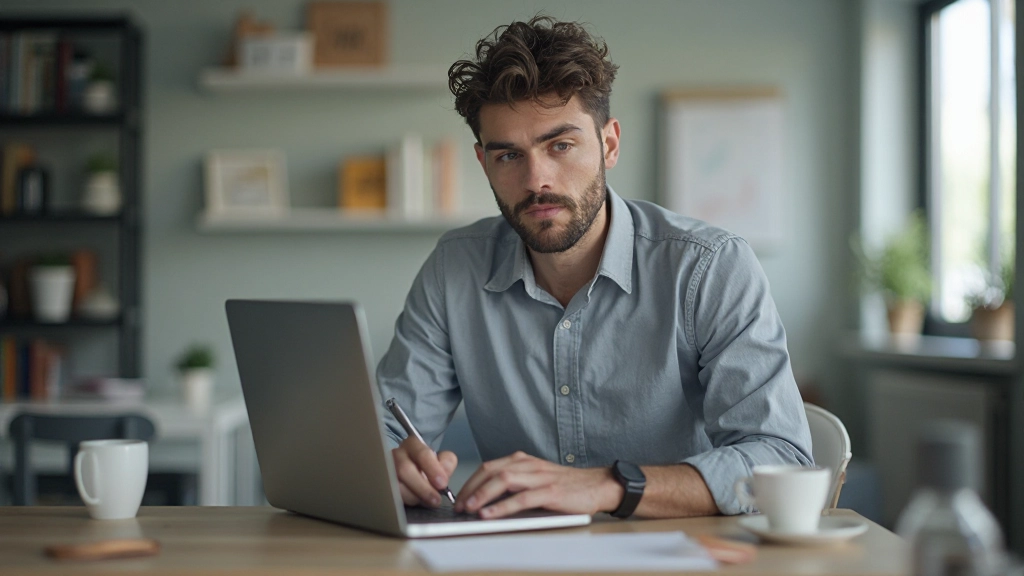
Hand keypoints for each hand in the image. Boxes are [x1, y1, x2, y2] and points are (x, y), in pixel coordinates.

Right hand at [391, 437, 456, 506]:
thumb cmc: (427, 468)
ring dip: (414, 497)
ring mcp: (387, 470)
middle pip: (404, 469)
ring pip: (396, 485)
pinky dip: (405, 501)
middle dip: (423, 488)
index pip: (422, 453)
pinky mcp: (383, 485)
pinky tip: (415, 502)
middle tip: (435, 500)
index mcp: (413, 445)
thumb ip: (447, 462)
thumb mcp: (441, 461)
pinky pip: (392, 495)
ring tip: (426, 502)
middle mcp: (397, 455)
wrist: (413, 478)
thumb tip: (444, 470)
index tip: (442, 484)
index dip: (432, 469)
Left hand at [454, 451, 622, 518]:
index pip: (489, 467)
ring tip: (469, 509)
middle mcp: (529, 465)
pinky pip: (521, 498)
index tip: (459, 497)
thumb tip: (486, 501)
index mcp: (524, 461)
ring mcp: (540, 477)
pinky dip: (502, 507)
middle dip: (471, 488)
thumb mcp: (537, 480)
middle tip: (459, 506)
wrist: (598, 485)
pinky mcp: (551, 492)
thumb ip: (516, 485)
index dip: (470, 482)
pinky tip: (489, 515)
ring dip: (482, 495)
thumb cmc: (566, 487)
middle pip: (491, 471)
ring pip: (503, 480)